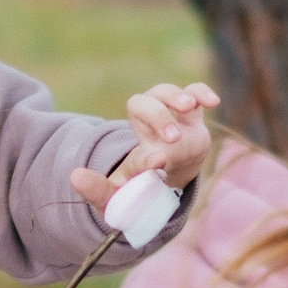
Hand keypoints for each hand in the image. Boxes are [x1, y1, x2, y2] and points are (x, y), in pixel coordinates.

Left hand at [69, 80, 219, 215]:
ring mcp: (170, 118)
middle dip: (159, 117)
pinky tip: (212, 102)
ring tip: (188, 107)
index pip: (126, 147)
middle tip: (173, 140)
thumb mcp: (119, 196)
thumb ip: (99, 191)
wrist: (164, 183)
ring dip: (176, 97)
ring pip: (164, 92)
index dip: (145, 150)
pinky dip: (201, 92)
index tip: (157, 161)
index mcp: (130, 145)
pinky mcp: (192, 116)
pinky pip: (194, 91)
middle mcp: (147, 126)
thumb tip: (75, 177)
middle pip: (142, 103)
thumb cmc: (140, 189)